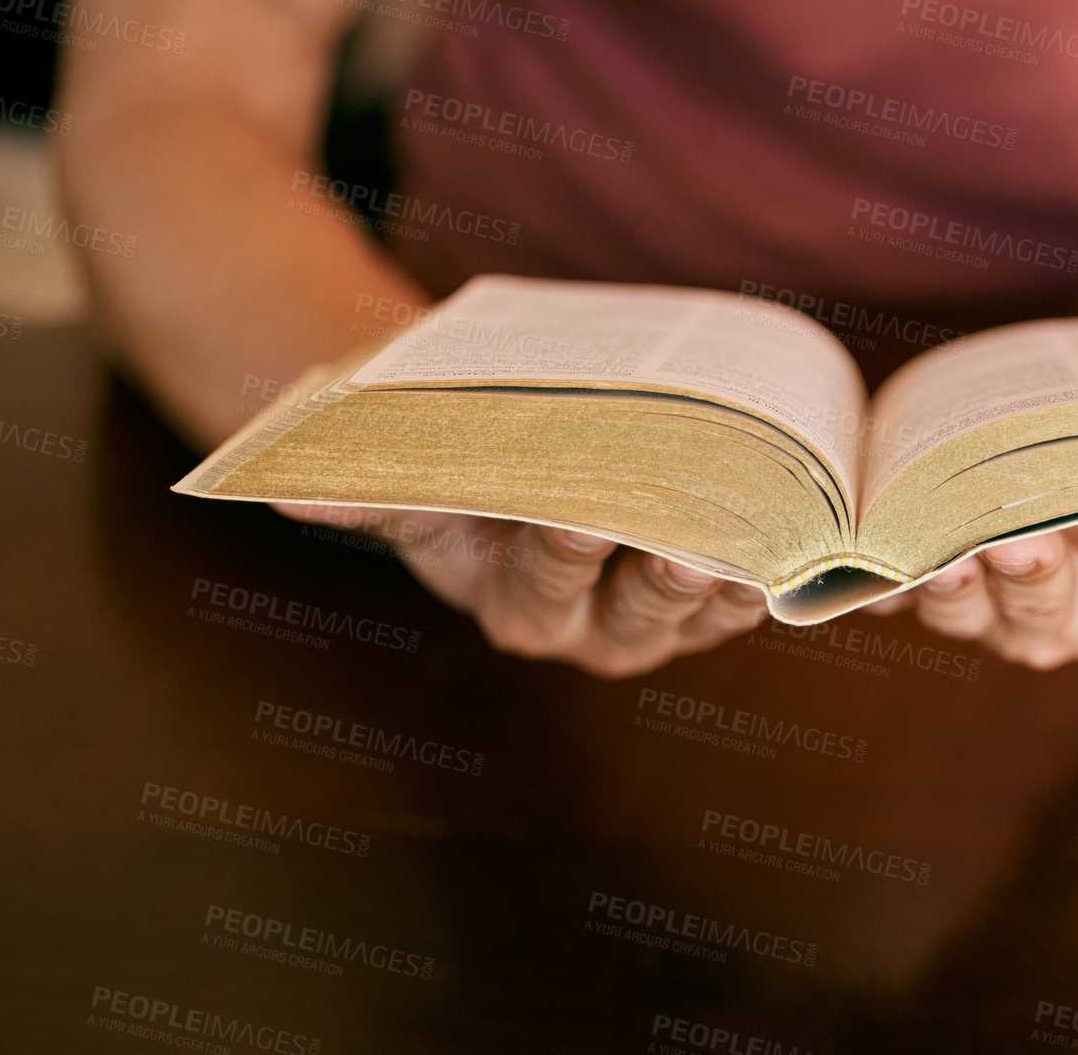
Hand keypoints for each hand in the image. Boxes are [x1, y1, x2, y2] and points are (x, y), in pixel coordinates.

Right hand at [272, 504, 768, 677]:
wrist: (513, 453)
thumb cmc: (453, 457)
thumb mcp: (409, 468)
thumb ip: (367, 486)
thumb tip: (282, 496)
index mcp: (513, 601)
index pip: (536, 586)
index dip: (555, 556)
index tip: (571, 517)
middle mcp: (588, 625)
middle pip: (630, 616)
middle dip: (657, 585)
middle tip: (685, 550)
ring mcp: (654, 614)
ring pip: (698, 614)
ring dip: (729, 588)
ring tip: (755, 553)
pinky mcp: (705, 591)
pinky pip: (745, 594)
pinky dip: (770, 569)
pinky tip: (795, 541)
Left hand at [903, 492, 1077, 670]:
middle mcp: (1075, 624)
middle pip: (1049, 613)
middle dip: (1035, 579)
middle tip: (1021, 538)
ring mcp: (1004, 612)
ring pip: (973, 613)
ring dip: (954, 588)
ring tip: (942, 548)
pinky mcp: (950, 588)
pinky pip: (911, 594)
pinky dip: (888, 582)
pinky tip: (871, 555)